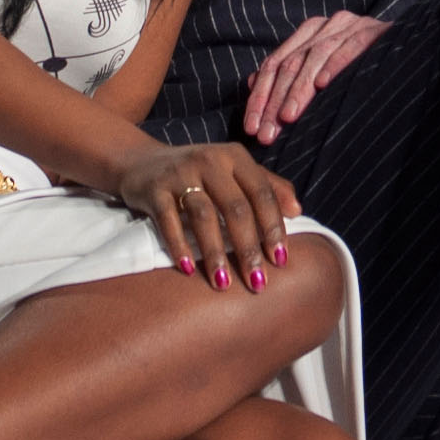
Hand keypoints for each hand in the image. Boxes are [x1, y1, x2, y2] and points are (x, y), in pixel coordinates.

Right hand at [116, 139, 300, 291]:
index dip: (273, 227)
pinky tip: (188, 269)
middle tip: (257, 282)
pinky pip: (169, 219)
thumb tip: (297, 210)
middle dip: (248, 249)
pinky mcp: (154, 188)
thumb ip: (266, 186)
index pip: (262, 193)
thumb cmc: (198, 173)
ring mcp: (180, 173)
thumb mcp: (233, 171)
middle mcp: (210, 160)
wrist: (142, 162)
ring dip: (215, 252)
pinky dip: (179, 245)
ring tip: (223, 282)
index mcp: (235, 157)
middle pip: (236, 208)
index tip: (281, 260)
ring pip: (204, 215)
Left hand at [240, 10, 387, 142]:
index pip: (275, 64)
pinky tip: (324, 84)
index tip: (251, 128)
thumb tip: (251, 82)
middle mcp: (327, 25)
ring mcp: (351, 25)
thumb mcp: (320, 67)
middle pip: (291, 63)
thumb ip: (289, 73)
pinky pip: (351, 47)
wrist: (410, 41)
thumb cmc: (362, 62)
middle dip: (275, 101)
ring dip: (299, 90)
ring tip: (288, 118)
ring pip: (315, 57)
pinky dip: (335, 64)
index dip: (260, 97)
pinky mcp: (374, 30)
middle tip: (266, 134)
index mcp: (310, 32)